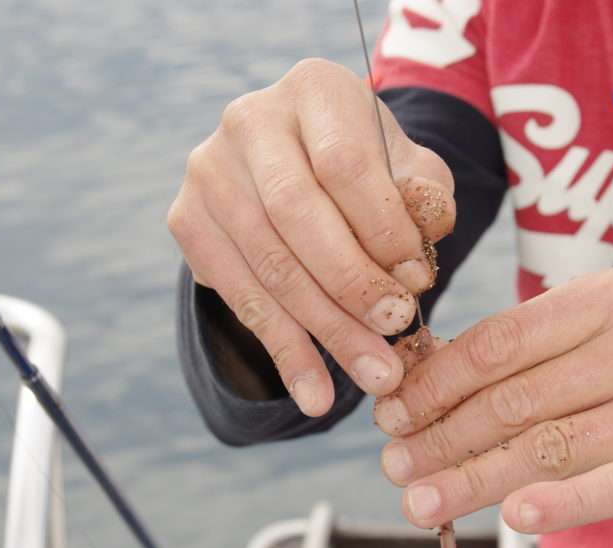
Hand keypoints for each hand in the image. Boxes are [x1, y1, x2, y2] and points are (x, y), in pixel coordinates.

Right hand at [168, 58, 454, 415]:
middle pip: (297, 216)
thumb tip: (421, 241)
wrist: (299, 166)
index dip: (382, 230)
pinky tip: (316, 392)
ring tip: (373, 376)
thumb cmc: (368, 169)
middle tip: (396, 337)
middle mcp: (250, 120)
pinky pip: (240, 297)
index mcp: (314, 90)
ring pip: (269, 265)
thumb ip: (425, 195)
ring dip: (324, 332)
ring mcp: (209, 171)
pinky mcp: (187, 220)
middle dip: (352, 288)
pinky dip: (284, 352)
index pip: (344, 164)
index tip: (418, 283)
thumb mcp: (409, 169)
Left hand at [373, 267, 612, 533]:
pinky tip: (512, 517)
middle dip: (444, 434)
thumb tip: (420, 383)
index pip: (503, 340)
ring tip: (420, 501)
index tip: (392, 411)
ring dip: (474, 478)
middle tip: (394, 463)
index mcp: (611, 297)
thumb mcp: (601, 340)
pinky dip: (560, 504)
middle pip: (518, 397)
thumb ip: (527, 354)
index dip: (438, 380)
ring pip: (550, 446)